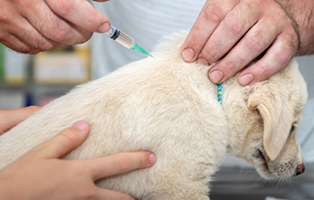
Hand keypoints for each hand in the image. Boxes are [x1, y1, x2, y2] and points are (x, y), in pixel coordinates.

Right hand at [0, 0, 109, 53]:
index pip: (69, 8)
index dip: (91, 20)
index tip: (103, 24)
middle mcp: (19, 2)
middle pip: (60, 32)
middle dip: (82, 34)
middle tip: (89, 29)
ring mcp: (8, 19)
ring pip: (48, 44)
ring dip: (66, 41)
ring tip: (71, 30)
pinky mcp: (1, 32)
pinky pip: (31, 48)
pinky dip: (47, 44)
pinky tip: (51, 33)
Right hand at [0, 109, 155, 199]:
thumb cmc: (21, 178)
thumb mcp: (41, 153)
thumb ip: (66, 139)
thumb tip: (84, 126)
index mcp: (80, 174)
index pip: (117, 164)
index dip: (137, 159)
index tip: (152, 157)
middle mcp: (85, 194)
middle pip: (121, 198)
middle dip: (135, 197)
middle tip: (146, 194)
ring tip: (131, 199)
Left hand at [182, 0, 298, 85]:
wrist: (279, 19)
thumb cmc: (245, 21)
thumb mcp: (226, 17)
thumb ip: (209, 31)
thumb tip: (189, 54)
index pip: (213, 13)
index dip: (198, 36)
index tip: (188, 56)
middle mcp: (257, 5)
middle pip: (233, 27)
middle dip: (214, 50)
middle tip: (203, 66)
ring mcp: (275, 21)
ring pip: (253, 43)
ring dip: (231, 63)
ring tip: (216, 76)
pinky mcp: (289, 39)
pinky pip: (276, 57)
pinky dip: (259, 71)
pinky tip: (243, 80)